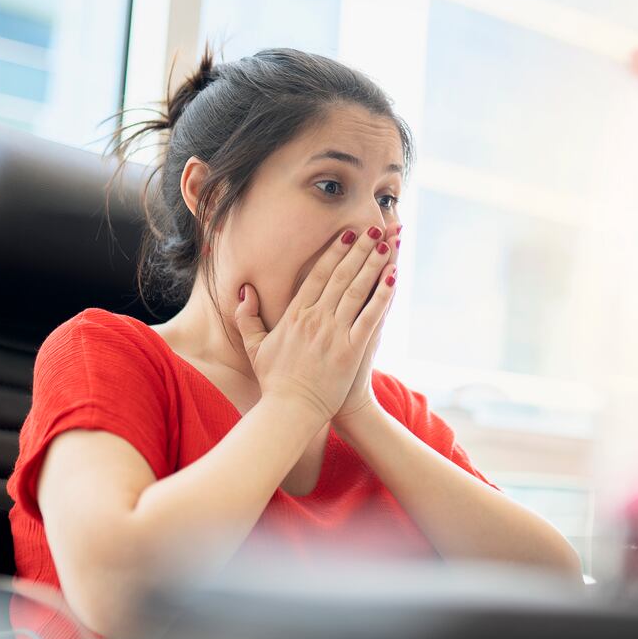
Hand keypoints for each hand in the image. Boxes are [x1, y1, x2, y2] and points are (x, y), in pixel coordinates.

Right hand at [234, 226, 396, 421]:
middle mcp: (315, 319)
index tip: (347, 234)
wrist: (290, 411)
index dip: (334, 252)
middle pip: (341, 276)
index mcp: (294, 315)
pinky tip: (393, 277)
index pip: (317, 275)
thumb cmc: (274, 380)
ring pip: (357, 290)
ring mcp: (334, 333)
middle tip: (373, 227)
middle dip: (359, 249)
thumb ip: (247, 317)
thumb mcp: (254, 346)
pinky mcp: (351, 350)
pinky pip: (370, 317)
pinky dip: (382, 295)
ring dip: (373, 264)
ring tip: (387, 242)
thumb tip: (244, 290)